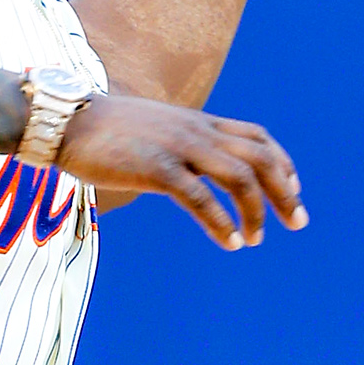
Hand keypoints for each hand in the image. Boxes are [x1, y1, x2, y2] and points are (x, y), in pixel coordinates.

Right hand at [57, 93, 306, 249]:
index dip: (282, 163)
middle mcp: (196, 131)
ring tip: (256, 239)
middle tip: (298, 221)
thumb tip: (186, 169)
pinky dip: (222, 223)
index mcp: (197, 122)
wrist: (66, 121)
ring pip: (240, 177)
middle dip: (285, 191)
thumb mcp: (152, 129)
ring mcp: (178, 148)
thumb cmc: (102, 131)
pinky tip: (231, 242)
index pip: (256, 136)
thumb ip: (176, 144)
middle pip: (259, 158)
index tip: (293, 189)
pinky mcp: (157, 168)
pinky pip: (201, 198)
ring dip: (256, 211)